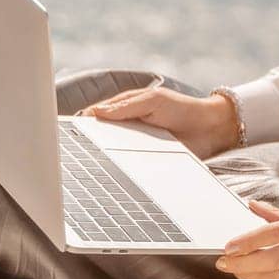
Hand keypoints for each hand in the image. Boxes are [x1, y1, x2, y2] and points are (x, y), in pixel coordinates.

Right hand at [74, 85, 239, 159]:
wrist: (211, 129)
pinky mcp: (146, 162)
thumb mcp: (153, 101)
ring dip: (103, 160)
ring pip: (112, 155)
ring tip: (88, 168)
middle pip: (101, 138)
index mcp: (125, 109)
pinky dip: (120, 171)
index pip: (97, 117)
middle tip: (72, 155)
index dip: (83, 124)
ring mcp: (135, 146)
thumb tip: (96, 113)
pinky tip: (112, 177)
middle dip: (87, 145)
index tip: (68, 133)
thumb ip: (126, 106)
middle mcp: (127, 129)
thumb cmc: (182, 108)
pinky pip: (129, 168)